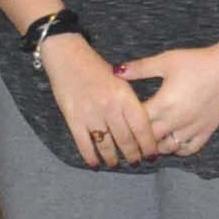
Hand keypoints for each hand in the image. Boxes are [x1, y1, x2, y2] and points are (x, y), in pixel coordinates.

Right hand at [38, 33, 158, 167]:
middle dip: (132, 154)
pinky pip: (83, 143)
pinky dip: (90, 156)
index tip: (152, 154)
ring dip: (112, 157)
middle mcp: (109, 106)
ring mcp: (90, 113)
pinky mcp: (72, 117)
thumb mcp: (120, 80)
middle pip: (125, 139)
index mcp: (124, 95)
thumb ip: (129, 102)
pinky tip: (94, 163)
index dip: (148, 144)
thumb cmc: (95, 67)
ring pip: (106, 144)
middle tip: (136, 162)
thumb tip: (141, 128)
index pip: (142, 127)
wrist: (66, 54)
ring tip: (116, 164)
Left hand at [123, 44, 218, 157]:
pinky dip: (178, 149)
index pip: (136, 122)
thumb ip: (140, 68)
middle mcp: (177, 121)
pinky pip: (189, 149)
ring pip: (167, 148)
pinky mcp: (207, 131)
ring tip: (148, 139)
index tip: (118, 120)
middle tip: (128, 135)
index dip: (125, 123)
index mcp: (164, 104)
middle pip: (149, 140)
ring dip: (156, 145)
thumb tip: (115, 71)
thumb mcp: (165, 60)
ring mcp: (193, 128)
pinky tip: (171, 141)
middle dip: (137, 139)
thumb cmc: (197, 61)